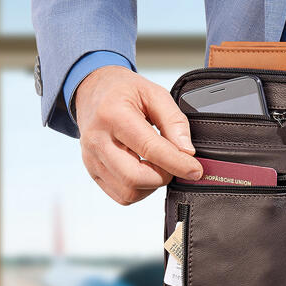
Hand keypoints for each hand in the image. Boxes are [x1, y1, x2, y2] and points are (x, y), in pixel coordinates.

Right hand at [74, 65, 202, 204]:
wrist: (93, 90)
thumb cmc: (123, 91)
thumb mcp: (154, 93)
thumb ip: (174, 121)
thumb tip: (187, 152)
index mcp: (113, 115)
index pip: (150, 149)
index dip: (177, 164)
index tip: (195, 170)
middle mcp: (97, 139)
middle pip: (134, 178)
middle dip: (162, 177)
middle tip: (174, 164)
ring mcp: (91, 158)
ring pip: (127, 193)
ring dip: (151, 185)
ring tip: (158, 166)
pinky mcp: (92, 171)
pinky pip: (120, 195)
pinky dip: (139, 189)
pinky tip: (144, 171)